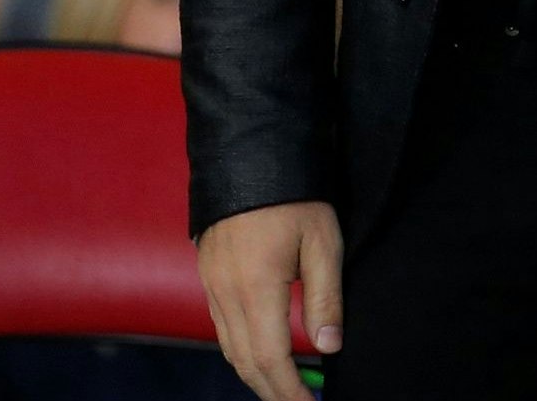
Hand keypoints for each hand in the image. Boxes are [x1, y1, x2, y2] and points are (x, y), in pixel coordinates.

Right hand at [197, 198, 342, 398]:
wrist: (249, 158)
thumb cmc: (294, 198)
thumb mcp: (323, 243)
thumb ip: (325, 298)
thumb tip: (328, 347)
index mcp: (256, 289)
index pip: (269, 358)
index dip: (288, 390)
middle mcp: (225, 295)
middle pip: (244, 362)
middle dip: (272, 391)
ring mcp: (211, 287)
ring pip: (228, 349)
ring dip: (255, 375)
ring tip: (285, 388)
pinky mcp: (208, 278)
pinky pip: (221, 329)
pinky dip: (241, 351)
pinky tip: (262, 354)